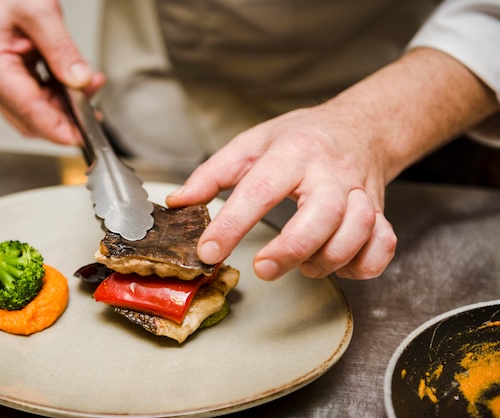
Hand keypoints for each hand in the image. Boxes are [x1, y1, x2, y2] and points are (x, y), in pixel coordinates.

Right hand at [0, 0, 104, 144]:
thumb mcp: (39, 11)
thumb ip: (61, 49)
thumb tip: (80, 80)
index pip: (30, 112)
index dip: (59, 129)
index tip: (83, 136)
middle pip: (34, 121)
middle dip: (67, 121)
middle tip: (95, 112)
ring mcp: (3, 81)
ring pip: (40, 113)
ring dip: (68, 108)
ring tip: (92, 88)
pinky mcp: (15, 78)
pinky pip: (41, 98)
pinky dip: (63, 96)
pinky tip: (81, 83)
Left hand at [166, 103, 396, 280]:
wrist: (359, 127)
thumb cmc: (301, 138)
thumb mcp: (252, 143)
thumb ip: (212, 174)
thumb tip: (178, 202)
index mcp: (293, 152)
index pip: (260, 189)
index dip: (232, 224)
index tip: (209, 251)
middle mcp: (331, 172)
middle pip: (322, 214)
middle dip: (291, 248)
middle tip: (263, 268)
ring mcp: (360, 192)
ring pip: (357, 231)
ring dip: (328, 259)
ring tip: (303, 265)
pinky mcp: (381, 212)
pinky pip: (383, 245)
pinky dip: (363, 265)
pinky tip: (339, 265)